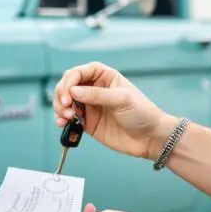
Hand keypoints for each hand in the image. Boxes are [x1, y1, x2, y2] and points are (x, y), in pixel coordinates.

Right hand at [53, 61, 176, 159]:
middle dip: (62, 94)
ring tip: (65, 117)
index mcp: (104, 77)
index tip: (69, 94)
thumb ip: (97, 94)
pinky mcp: (87, 123)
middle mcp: (94, 89)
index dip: (71, 80)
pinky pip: (68, 118)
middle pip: (68, 85)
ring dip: (59, 108)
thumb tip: (74, 91)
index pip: (79, 72)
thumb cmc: (143, 113)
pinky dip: (61, 120)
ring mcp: (90, 106)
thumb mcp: (122, 100)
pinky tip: (62, 124)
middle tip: (66, 107)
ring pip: (65, 102)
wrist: (151, 138)